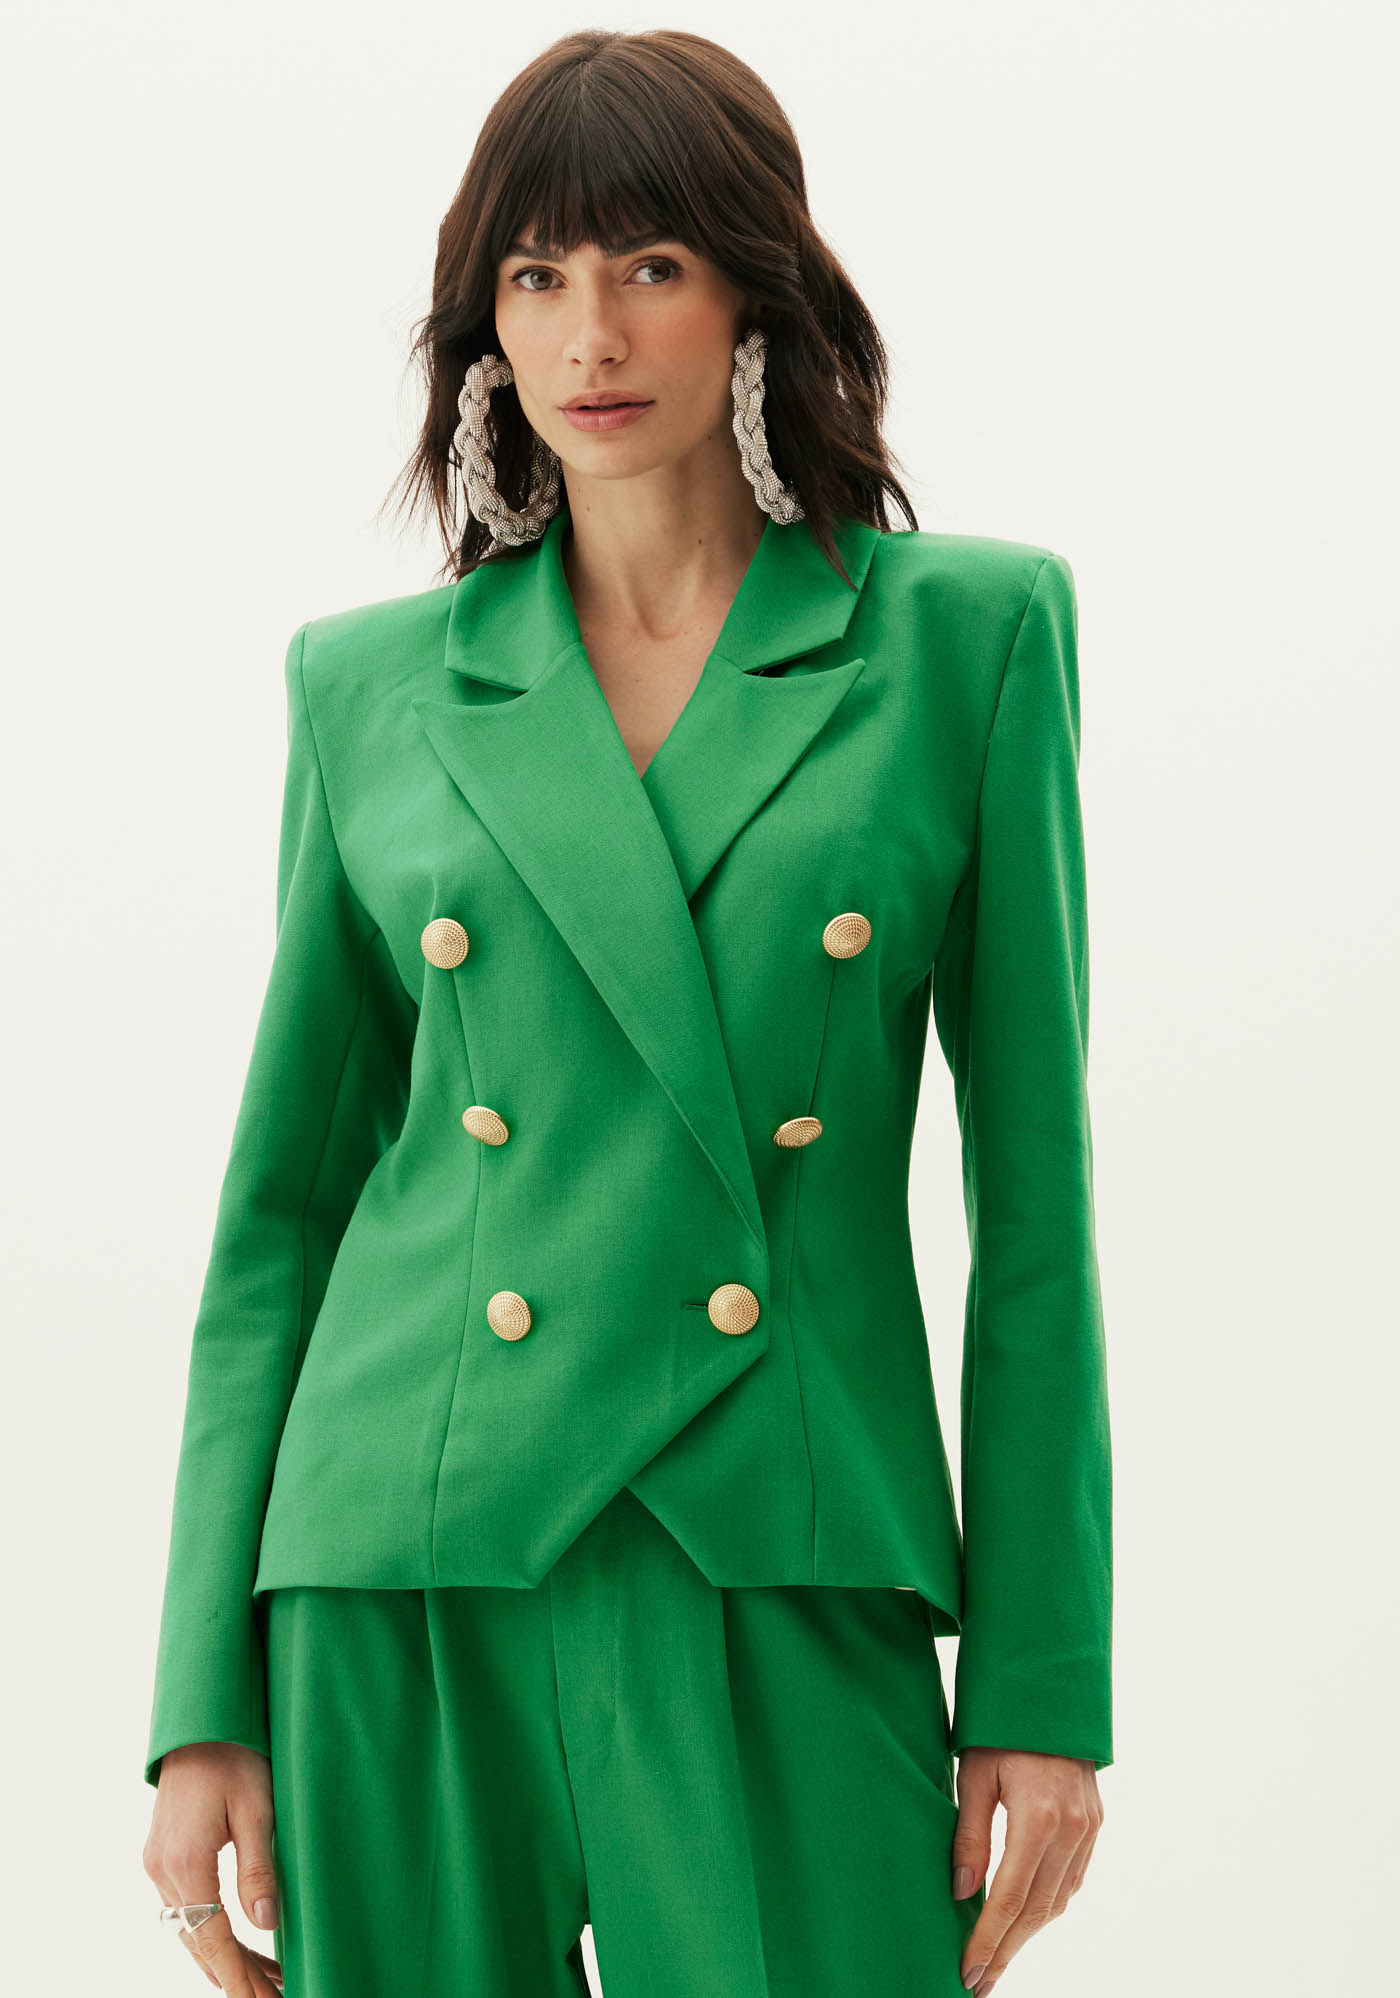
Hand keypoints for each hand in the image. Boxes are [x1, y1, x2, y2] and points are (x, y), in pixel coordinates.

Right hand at [143, 1742, 284, 1992]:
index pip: (212, 1938)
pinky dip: (211, 1932)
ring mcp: (157, 1862)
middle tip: (275, 1995)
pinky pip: (185, 1908)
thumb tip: (266, 1923)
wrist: (200, 1719)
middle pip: (197, 1941)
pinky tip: (237, 1945)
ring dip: (224, 1957)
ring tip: (265, 1981)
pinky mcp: (163, 1853)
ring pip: (189, 1929)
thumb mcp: (259, 1807)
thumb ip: (259, 1867)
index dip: (239, 1976)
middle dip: (235, 1976)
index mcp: (186, 1861)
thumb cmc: (236, 1753)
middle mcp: (162, 1868)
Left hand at [949, 1746, 1102, 1992]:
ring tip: (997, 1958)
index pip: (1010, 1898)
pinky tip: (1026, 1919)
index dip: (988, 1941)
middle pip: (1038, 1911)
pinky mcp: (1094, 1823)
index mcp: (1038, 1817)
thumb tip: (963, 1894)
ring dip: (1028, 1934)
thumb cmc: (1001, 1725)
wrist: (1048, 1689)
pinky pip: (1072, 1878)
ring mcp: (1089, 1828)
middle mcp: (1071, 1829)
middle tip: (979, 1983)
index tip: (969, 1973)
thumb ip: (969, 1836)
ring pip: (1058, 1900)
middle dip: (1007, 1950)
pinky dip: (1048, 1905)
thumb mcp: (974, 1774)